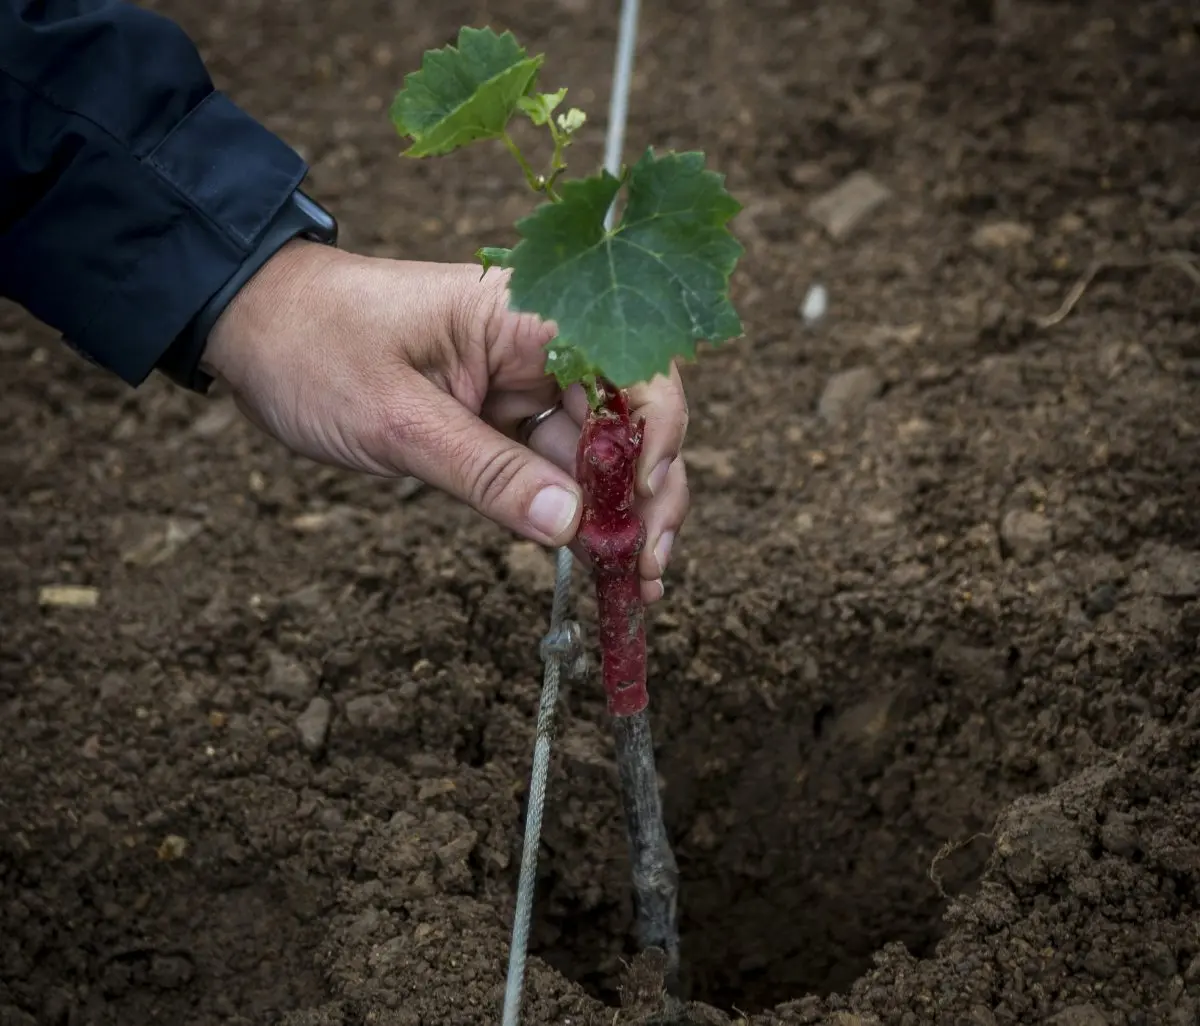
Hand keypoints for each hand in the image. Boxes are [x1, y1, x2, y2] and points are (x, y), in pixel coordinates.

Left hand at [200, 240, 689, 603]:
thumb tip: (572, 524)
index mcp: (527, 315)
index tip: (644, 498)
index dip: (657, 432)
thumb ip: (486, 472)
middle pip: (626, 418)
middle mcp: (538, 347)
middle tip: (648, 566)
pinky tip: (599, 560)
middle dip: (646, 492)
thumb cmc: (315, 346)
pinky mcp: (497, 422)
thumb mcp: (396, 417)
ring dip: (617, 516)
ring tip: (634, 582)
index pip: (630, 365)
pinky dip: (573, 516)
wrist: (250, 328)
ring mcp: (520, 387)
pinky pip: (551, 471)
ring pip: (594, 454)